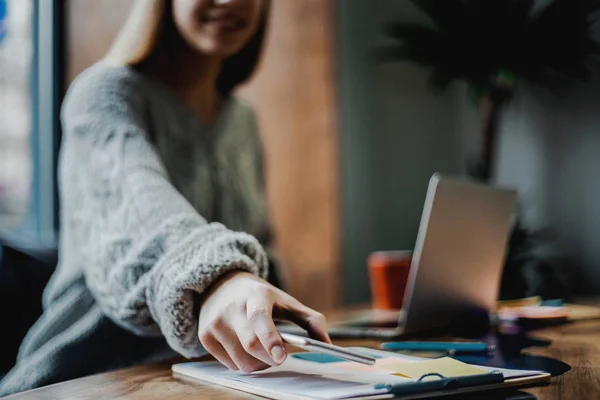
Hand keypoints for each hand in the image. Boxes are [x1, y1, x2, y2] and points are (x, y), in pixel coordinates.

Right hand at [198, 271, 330, 372]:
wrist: (221, 284)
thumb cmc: (260, 297)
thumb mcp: (286, 301)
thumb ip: (311, 320)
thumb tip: (327, 344)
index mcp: (255, 295)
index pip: (261, 319)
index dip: (271, 340)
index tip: (282, 357)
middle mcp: (231, 308)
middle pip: (250, 345)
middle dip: (270, 358)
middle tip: (279, 356)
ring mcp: (215, 322)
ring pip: (241, 360)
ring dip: (259, 363)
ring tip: (263, 350)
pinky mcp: (205, 336)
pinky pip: (230, 364)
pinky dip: (244, 363)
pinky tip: (246, 348)